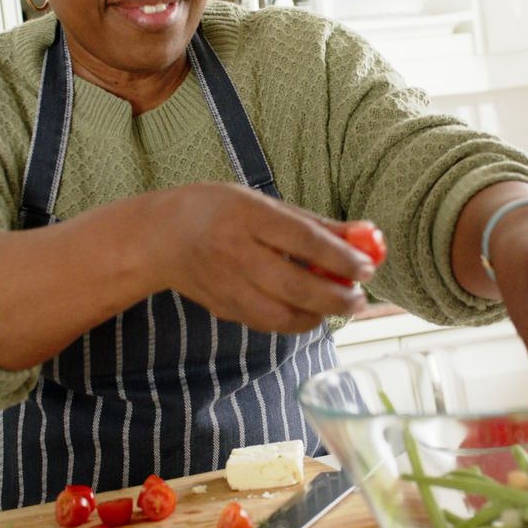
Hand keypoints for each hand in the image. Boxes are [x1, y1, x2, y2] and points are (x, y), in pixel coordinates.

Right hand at [147, 182, 376, 332]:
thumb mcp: (264, 203)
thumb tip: (366, 237)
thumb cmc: (218, 211)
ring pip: (282, 315)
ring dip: (318, 316)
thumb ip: (314, 224)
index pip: (303, 240)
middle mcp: (234, 253)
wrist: (160, 238)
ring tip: (337, 305)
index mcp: (247, 216)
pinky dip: (295, 321)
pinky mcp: (223, 309)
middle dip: (336, 297)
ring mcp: (226, 285)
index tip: (367, 268)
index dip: (340, 258)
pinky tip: (309, 310)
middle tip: (359, 298)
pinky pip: (267, 323)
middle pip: (295, 285)